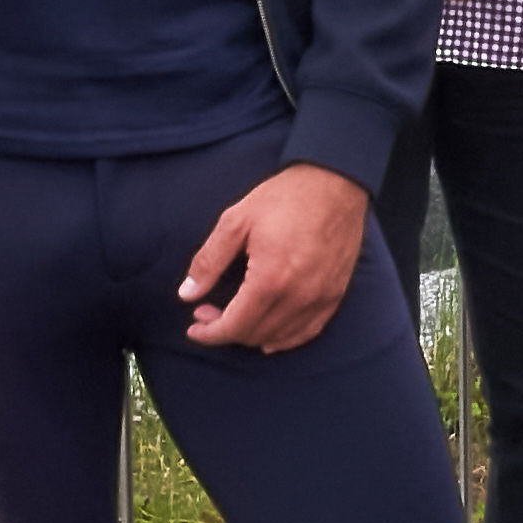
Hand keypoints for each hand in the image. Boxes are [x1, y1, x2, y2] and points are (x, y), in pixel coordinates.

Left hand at [175, 163, 370, 355]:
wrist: (335, 183)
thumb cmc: (284, 197)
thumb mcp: (236, 222)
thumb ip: (209, 261)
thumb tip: (186, 294)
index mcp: (270, 279)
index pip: (234, 326)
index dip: (210, 333)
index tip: (194, 328)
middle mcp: (298, 297)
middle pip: (255, 335)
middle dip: (225, 331)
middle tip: (208, 311)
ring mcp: (320, 298)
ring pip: (280, 338)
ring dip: (252, 335)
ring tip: (235, 317)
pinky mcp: (335, 295)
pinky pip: (308, 332)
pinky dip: (284, 339)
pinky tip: (269, 336)